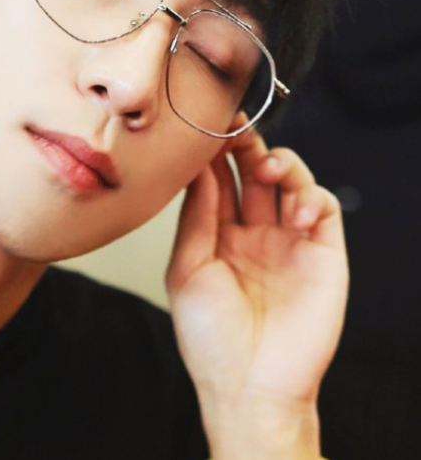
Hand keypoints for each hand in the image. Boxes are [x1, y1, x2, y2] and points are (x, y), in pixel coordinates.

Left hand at [166, 123, 347, 458]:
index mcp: (216, 237)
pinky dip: (309, 197)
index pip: (218, 181)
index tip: (203, 126)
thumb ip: (197, 217)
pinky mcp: (324, 254)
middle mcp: (253, 234)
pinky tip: (292, 211)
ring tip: (267, 168)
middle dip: (246, 145)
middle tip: (236, 127)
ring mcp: (289, 242)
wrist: (249, 384)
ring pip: (291, 182)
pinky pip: (323, 209)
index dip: (212, 153)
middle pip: (253, 174)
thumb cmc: (209, 337)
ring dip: (280, 163)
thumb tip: (199, 169)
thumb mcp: (188, 270)